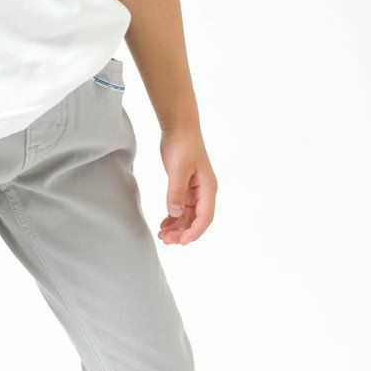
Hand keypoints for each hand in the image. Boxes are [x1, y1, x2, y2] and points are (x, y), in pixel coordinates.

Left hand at [158, 127, 216, 243]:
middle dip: (183, 232)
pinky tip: (164, 224)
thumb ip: (176, 192)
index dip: (194, 232)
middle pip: (196, 220)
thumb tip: (175, 214)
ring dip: (177, 227)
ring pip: (188, 216)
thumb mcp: (178, 169)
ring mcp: (195, 190)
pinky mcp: (185, 187)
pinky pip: (182, 208)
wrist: (179, 128)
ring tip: (162, 235)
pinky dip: (173, 218)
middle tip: (165, 240)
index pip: (205, 217)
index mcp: (208, 188)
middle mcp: (204, 192)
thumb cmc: (182, 145)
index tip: (181, 242)